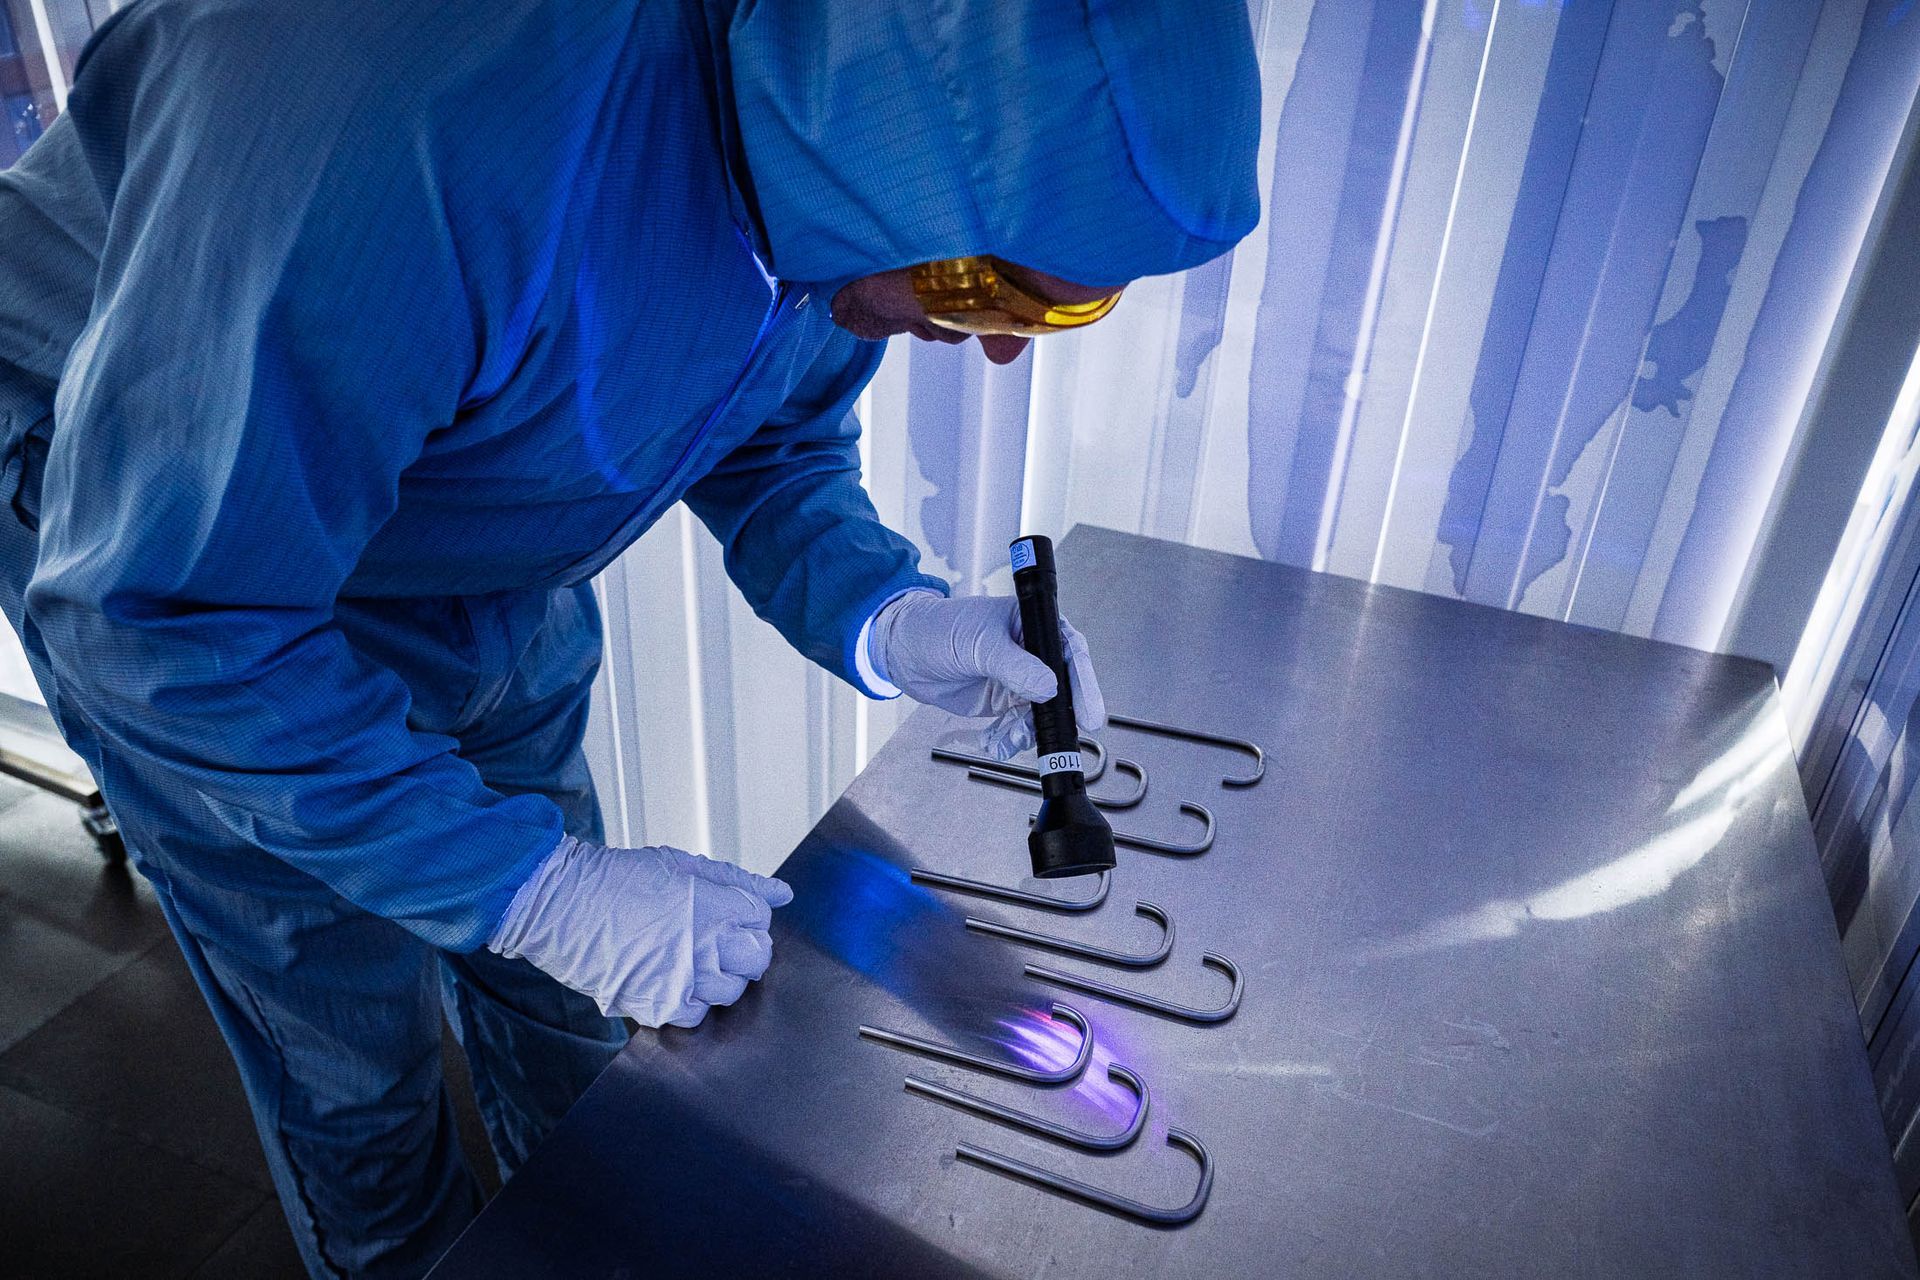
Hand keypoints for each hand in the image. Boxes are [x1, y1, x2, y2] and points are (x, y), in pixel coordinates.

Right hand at [488, 836, 792, 1028]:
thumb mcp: (684, 866)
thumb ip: (738, 881)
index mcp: (714, 905)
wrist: (563, 905)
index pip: (761, 919)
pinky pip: (697, 1015)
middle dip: (746, 949)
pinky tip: (675, 979)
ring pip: (732, 991)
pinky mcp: (658, 1004)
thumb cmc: (618, 880)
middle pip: (757, 958)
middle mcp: (704, 945)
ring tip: (693, 958)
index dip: (747, 916)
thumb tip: (782, 894)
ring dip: (720, 976)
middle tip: (720, 940)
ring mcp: (682, 979)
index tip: (729, 915)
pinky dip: (691, 1001)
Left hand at [870, 590, 1105, 758]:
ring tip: (1010, 738)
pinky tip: (997, 742)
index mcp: (1032, 623)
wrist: (904, 653)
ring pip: (1043, 711)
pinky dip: (1012, 738)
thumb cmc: (938, 628)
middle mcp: (1032, 651)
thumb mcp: (979, 643)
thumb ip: (1014, 665)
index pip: (1069, 650)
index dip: (1083, 680)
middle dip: (1065, 713)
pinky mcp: (1003, 701)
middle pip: (1064, 685)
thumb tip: (1048, 687)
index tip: (1089, 709)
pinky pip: (1019, 725)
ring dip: (1031, 730)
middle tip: (1072, 733)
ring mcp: (1019, 678)